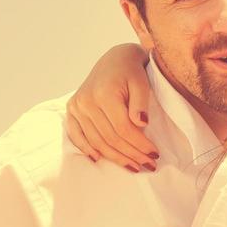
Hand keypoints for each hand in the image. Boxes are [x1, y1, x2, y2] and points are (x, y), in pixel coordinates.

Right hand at [66, 43, 157, 171]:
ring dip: (114, 157)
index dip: (139, 144)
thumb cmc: (132, 71)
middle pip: (110, 138)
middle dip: (131, 154)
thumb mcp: (142, 83)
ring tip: (133, 166)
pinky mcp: (72, 109)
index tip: (155, 154)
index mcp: (104, 95)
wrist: (115, 59)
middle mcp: (86, 102)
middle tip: (149, 165)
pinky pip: (76, 134)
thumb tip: (141, 125)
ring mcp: (76, 106)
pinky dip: (87, 148)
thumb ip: (141, 103)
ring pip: (96, 140)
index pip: (123, 129)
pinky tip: (99, 159)